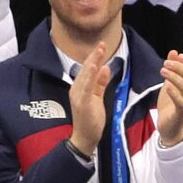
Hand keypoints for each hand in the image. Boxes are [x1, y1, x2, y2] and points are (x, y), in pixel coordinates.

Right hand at [68, 43, 110, 157]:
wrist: (85, 138)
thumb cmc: (90, 119)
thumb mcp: (97, 97)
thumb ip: (100, 83)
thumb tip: (105, 68)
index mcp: (79, 88)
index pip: (87, 69)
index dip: (94, 57)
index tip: (101, 46)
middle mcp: (76, 90)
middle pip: (86, 70)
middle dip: (94, 56)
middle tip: (102, 44)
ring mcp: (78, 96)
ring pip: (86, 76)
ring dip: (92, 62)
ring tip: (99, 51)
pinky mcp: (82, 103)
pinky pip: (86, 87)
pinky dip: (90, 76)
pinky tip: (95, 67)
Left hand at [157, 51, 182, 145]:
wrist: (168, 127)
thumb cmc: (170, 104)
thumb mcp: (170, 83)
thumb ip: (173, 68)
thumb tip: (174, 52)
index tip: (177, 55)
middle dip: (179, 67)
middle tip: (165, 63)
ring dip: (174, 77)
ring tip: (162, 71)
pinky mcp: (181, 114)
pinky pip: (181, 103)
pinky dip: (175, 93)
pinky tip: (167, 86)